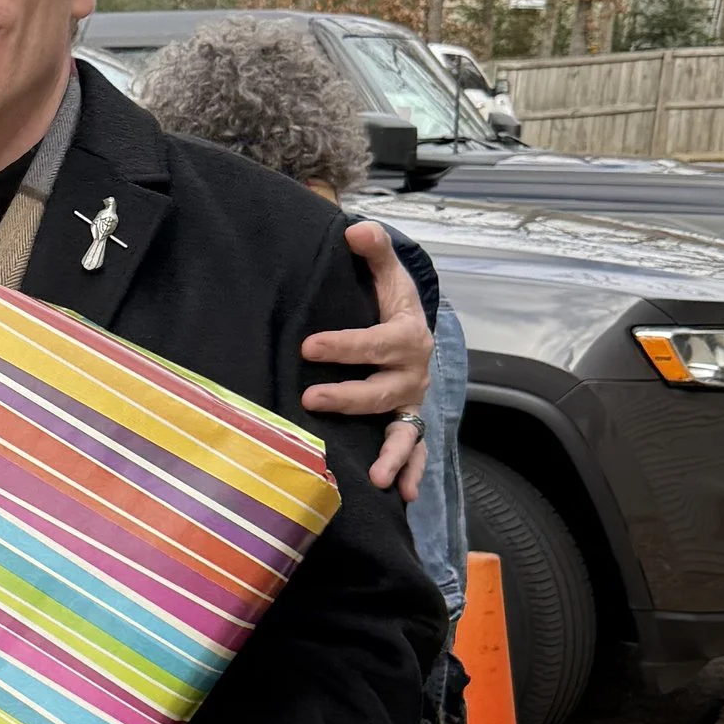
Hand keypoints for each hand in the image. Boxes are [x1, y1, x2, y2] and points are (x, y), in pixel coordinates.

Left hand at [301, 222, 433, 490]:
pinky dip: (411, 474)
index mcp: (406, 336)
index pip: (373, 342)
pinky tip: (402, 496)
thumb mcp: (387, 276)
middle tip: (311, 400)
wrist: (416, 334)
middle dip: (348, 397)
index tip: (307, 347)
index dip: (342, 345)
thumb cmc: (391, 305)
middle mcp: (413, 374)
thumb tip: (354, 228)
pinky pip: (415, 453)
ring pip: (403, 431)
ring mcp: (412, 403)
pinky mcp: (409, 424)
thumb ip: (373, 251)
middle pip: (381, 391)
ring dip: (390, 455)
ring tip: (373, 477)